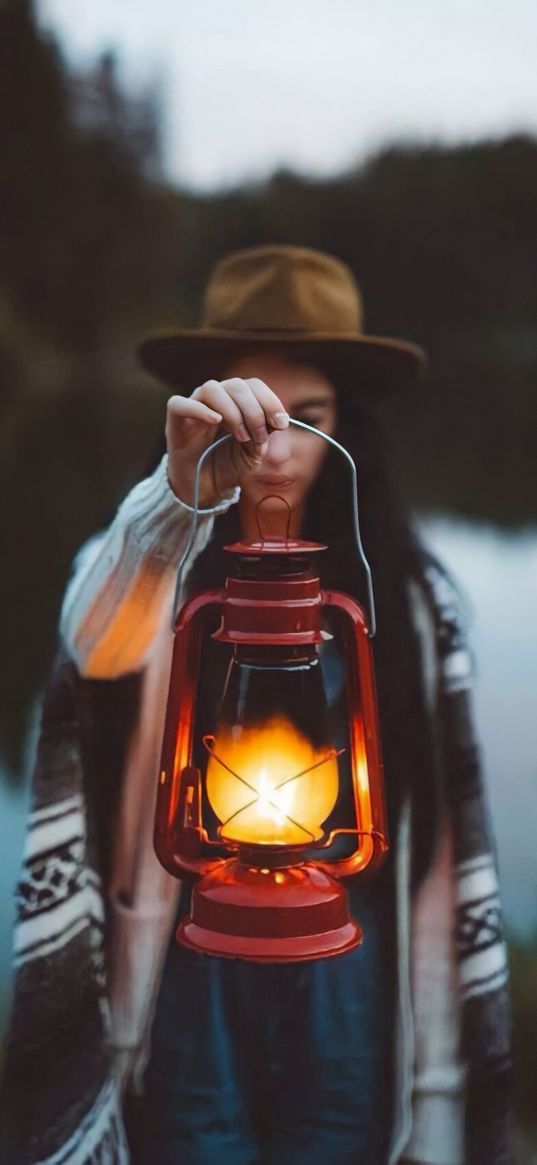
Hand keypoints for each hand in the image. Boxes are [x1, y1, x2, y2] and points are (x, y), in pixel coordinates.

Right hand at [165, 377, 288, 505]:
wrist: (202, 486)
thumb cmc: (226, 465)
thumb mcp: (252, 455)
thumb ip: (264, 438)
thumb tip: (277, 421)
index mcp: (235, 401)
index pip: (253, 386)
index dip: (270, 400)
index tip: (281, 423)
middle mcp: (215, 398)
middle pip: (236, 385)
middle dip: (255, 410)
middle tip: (260, 436)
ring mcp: (194, 406)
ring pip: (212, 389)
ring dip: (233, 410)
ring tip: (241, 436)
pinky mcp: (175, 420)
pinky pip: (180, 404)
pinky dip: (199, 409)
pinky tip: (216, 421)